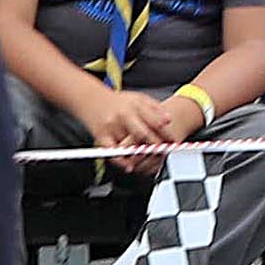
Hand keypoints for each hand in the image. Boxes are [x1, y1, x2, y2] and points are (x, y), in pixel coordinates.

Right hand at [73, 83, 194, 167]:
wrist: (90, 97)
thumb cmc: (117, 100)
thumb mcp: (139, 98)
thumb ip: (155, 108)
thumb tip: (168, 120)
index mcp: (135, 107)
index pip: (155, 122)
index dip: (166, 134)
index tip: (174, 142)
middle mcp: (124, 117)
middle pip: (144, 135)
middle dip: (156, 145)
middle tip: (164, 153)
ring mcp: (112, 127)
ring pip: (129, 145)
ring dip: (141, 155)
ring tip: (151, 159)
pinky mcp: (101, 136)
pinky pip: (111, 152)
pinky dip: (120, 161)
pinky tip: (129, 166)